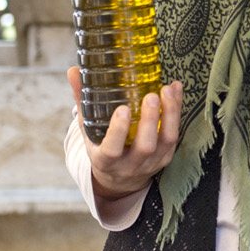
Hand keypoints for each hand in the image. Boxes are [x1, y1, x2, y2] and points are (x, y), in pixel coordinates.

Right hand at [68, 67, 182, 200]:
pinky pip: (174, 135)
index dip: (118, 131)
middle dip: (150, 120)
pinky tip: (176, 90)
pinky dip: (177, 112)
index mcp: (105, 161)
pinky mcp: (166, 157)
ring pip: (166, 141)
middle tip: (151, 95)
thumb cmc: (102, 148)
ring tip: (167, 90)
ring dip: (169, 114)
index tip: (123, 109)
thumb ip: (82, 100)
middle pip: (145, 146)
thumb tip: (73, 71)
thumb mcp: (89, 130)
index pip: (112, 150)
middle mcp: (130, 165)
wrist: (119, 180)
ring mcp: (151, 163)